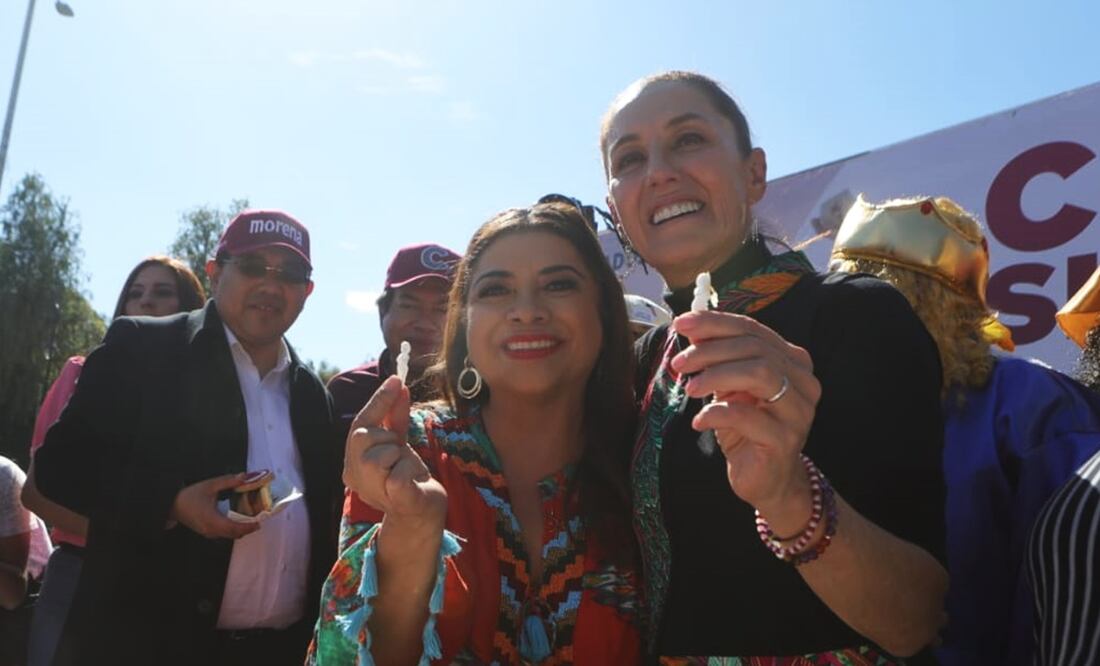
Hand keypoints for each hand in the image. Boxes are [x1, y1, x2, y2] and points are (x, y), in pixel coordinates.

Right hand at [170, 473, 260, 539]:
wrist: (172, 505)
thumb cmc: (190, 495)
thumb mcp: (210, 485)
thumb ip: (228, 481)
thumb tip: (244, 476)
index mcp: (213, 520)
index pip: (234, 528)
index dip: (248, 527)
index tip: (259, 522)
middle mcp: (211, 530)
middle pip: (234, 534)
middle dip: (247, 529)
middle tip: (258, 520)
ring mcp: (208, 533)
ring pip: (228, 536)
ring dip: (240, 530)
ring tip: (250, 520)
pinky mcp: (206, 532)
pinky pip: (222, 534)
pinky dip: (232, 530)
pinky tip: (237, 520)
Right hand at [343, 376, 446, 536]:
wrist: (423, 513)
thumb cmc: (407, 478)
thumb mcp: (399, 443)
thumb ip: (395, 416)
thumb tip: (397, 384)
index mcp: (352, 461)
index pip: (359, 426)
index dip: (377, 402)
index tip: (396, 379)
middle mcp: (353, 475)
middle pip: (364, 435)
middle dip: (389, 436)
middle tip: (400, 451)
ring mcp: (369, 489)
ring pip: (383, 453)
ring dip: (402, 457)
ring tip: (406, 471)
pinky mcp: (392, 498)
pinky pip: (399, 473)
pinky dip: (411, 471)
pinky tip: (412, 482)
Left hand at [672, 311, 821, 519]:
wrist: (766, 478)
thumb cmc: (746, 428)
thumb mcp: (730, 386)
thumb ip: (718, 358)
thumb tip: (691, 327)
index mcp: (793, 361)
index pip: (753, 330)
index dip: (715, 323)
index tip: (681, 324)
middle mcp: (803, 382)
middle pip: (756, 349)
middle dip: (711, 351)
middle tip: (680, 363)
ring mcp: (799, 412)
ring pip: (760, 374)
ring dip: (717, 376)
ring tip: (690, 389)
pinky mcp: (785, 440)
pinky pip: (748, 416)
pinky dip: (717, 413)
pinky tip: (699, 421)